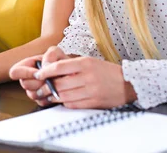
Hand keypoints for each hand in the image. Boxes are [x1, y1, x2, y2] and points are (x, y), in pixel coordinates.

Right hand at [10, 46, 68, 106]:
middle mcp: (28, 78)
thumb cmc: (62, 62)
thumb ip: (50, 55)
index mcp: (27, 66)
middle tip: (50, 78)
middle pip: (24, 84)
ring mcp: (33, 90)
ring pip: (32, 94)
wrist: (72, 74)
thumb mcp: (57, 52)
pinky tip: (56, 90)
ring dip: (44, 89)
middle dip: (38, 82)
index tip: (38, 73)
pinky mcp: (41, 99)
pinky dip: (49, 97)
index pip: (14, 72)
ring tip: (55, 83)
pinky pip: (41, 102)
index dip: (24, 73)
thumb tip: (44, 66)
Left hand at [11, 46, 136, 108]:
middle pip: (59, 83)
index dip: (45, 72)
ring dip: (53, 97)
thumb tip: (51, 71)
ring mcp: (91, 90)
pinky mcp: (95, 102)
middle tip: (39, 89)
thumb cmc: (106, 71)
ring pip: (65, 95)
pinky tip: (61, 101)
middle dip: (47, 87)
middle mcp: (88, 76)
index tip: (38, 75)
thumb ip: (72, 66)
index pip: (59, 67)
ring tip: (47, 96)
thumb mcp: (90, 62)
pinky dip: (65, 103)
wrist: (129, 83)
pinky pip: (74, 104)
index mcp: (85, 63)